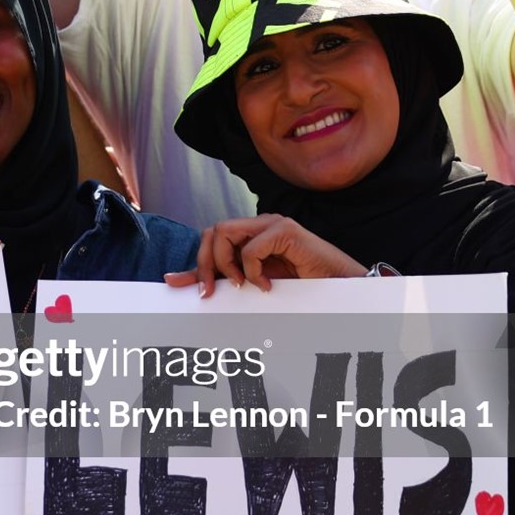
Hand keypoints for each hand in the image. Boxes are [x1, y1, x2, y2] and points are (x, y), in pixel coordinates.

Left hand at [163, 216, 364, 295]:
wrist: (339, 287)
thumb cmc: (301, 285)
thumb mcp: (250, 282)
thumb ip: (219, 278)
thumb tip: (175, 279)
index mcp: (251, 234)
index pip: (211, 237)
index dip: (196, 262)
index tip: (193, 289)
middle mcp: (259, 224)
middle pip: (212, 231)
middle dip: (205, 263)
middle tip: (212, 291)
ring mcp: (272, 223)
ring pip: (224, 232)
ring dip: (226, 264)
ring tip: (242, 285)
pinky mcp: (285, 230)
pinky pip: (251, 249)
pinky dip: (253, 271)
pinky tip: (268, 285)